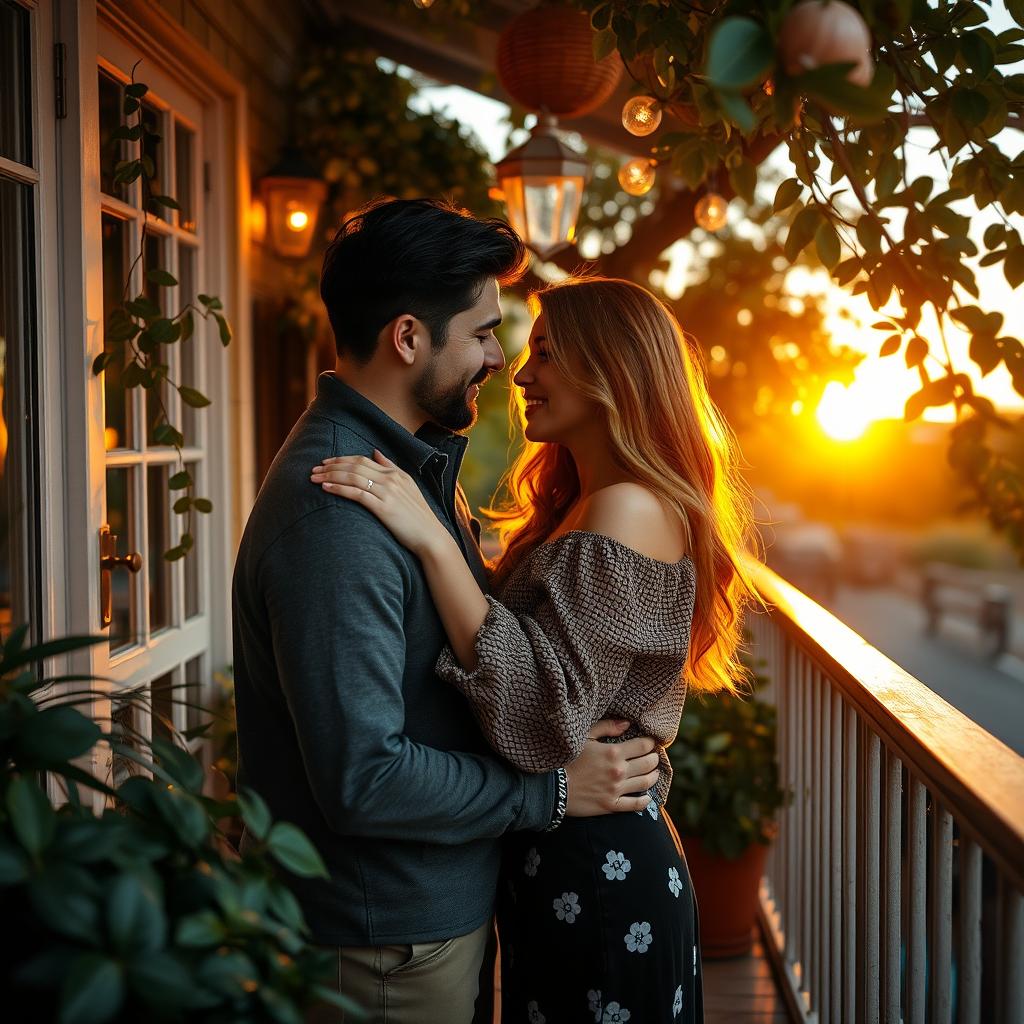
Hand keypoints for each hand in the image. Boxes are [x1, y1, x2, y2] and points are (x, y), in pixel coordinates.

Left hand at [311, 451, 449, 556]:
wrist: (430, 536)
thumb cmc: (418, 516)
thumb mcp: (408, 486)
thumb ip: (391, 468)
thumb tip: (375, 452)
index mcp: (396, 473)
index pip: (363, 460)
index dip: (342, 459)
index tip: (326, 462)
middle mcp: (391, 479)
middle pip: (354, 466)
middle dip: (331, 466)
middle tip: (314, 469)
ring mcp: (387, 492)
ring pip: (353, 477)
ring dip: (331, 476)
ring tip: (314, 478)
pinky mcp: (383, 507)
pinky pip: (356, 493)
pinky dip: (339, 489)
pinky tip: (326, 488)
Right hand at [563, 719, 660, 816]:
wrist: (552, 786)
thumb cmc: (567, 757)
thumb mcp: (584, 736)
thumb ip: (607, 727)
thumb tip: (627, 724)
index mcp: (613, 752)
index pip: (643, 746)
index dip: (650, 742)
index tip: (650, 742)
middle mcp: (619, 771)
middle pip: (649, 763)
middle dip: (654, 758)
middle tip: (653, 756)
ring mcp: (616, 790)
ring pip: (646, 783)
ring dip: (654, 776)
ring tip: (654, 772)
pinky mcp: (611, 805)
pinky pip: (636, 805)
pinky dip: (645, 800)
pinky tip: (648, 796)